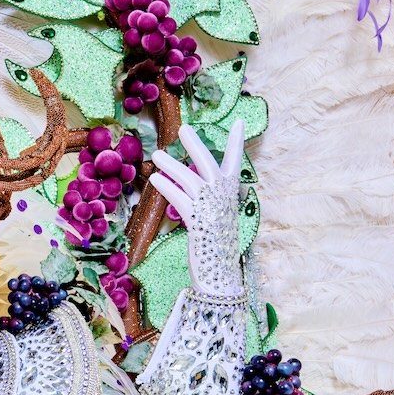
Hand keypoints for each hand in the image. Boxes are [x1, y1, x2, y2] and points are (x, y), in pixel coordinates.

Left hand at [149, 120, 244, 296]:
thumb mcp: (216, 215)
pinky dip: (167, 187)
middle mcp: (223, 197)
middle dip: (196, 145)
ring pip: (189, 179)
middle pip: (209, 164)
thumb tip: (191, 181)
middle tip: (183, 129)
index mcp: (231, 193)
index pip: (235, 162)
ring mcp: (212, 208)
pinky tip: (155, 179)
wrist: (220, 272)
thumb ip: (207, 197)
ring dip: (171, 166)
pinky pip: (180, 198)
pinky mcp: (198, 221)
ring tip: (156, 155)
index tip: (238, 122)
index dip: (236, 142)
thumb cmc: (215, 243)